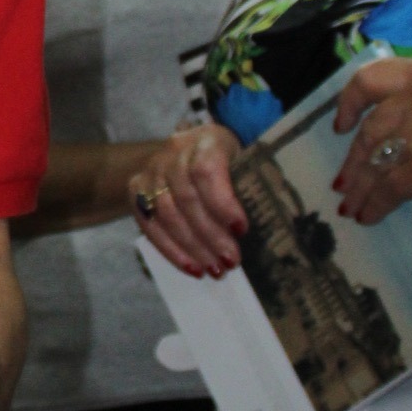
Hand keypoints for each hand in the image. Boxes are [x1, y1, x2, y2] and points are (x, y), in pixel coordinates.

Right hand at [130, 124, 247, 277]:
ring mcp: (152, 169)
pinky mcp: (136, 188)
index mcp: (206, 140)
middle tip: (231, 261)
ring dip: (191, 246)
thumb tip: (274, 231)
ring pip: (166, 211)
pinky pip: (148, 222)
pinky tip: (191, 268)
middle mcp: (173, 151)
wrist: (188, 150)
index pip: (205, 169)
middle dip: (210, 234)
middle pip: (186, 196)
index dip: (221, 202)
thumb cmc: (231, 162)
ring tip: (215, 270)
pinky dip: (169, 249)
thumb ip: (255, 186)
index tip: (241, 230)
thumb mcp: (246, 162)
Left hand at [334, 57, 411, 225]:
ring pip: (374, 159)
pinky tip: (369, 215)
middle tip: (343, 181)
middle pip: (371, 127)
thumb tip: (387, 126)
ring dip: (359, 186)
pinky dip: (374, 204)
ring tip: (351, 205)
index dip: (349, 102)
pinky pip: (388, 188)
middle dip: (353, 159)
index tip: (340, 124)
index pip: (372, 78)